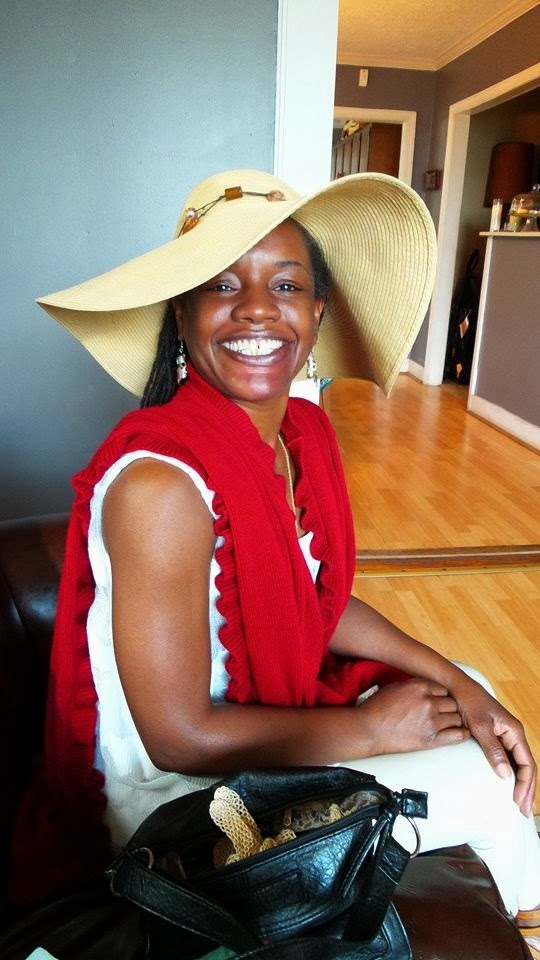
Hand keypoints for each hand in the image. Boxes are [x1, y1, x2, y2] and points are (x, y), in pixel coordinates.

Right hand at [358, 678, 470, 755]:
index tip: (438, 702)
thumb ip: (415, 686)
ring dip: (453, 721)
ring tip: (447, 724)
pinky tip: (461, 733)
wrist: (368, 729)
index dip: (441, 697)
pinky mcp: (431, 739)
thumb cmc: (377, 708)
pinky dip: (462, 734)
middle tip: (442, 714)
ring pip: (457, 718)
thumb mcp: (396, 687)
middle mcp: (429, 702)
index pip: (444, 690)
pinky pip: (457, 735)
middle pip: (452, 703)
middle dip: (448, 709)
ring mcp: (432, 721)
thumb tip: (427, 688)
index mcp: (420, 686)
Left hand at [450, 675, 536, 815]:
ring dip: (520, 784)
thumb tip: (505, 774)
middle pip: (527, 767)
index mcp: (514, 731)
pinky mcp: (495, 737)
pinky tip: (507, 786)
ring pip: (518, 765)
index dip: (525, 785)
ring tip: (518, 803)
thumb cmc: (469, 702)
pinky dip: (510, 775)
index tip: (519, 802)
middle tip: (523, 811)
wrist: (457, 687)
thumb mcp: (479, 726)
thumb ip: (493, 749)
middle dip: (527, 789)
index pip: (527, 764)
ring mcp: (505, 736)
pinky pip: (508, 759)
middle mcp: (513, 734)